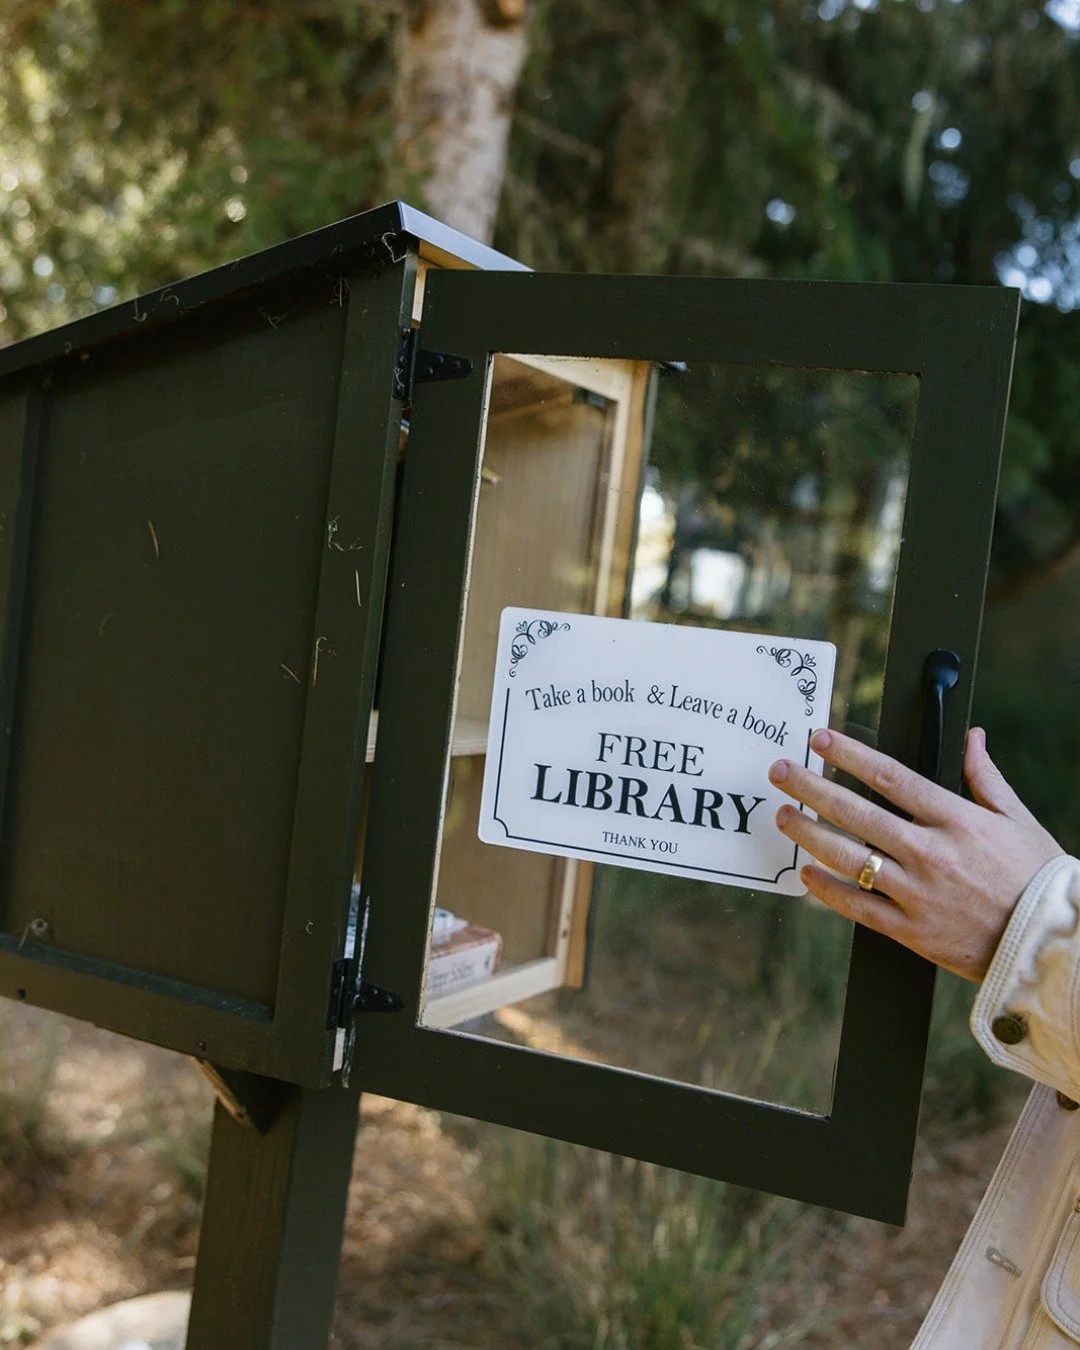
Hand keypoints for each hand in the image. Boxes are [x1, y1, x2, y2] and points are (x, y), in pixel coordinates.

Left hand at [768, 727, 1063, 981]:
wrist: (1049, 945)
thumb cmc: (1038, 877)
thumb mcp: (1018, 820)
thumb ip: (985, 777)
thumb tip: (972, 737)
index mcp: (957, 821)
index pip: (891, 777)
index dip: (851, 754)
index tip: (820, 739)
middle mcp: (932, 854)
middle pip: (857, 813)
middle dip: (812, 788)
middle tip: (781, 771)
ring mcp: (918, 894)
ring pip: (849, 858)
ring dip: (809, 834)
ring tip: (783, 815)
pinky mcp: (911, 932)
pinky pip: (858, 907)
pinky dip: (828, 889)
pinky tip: (806, 872)